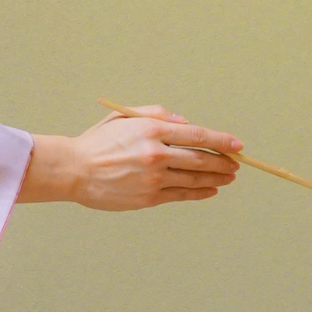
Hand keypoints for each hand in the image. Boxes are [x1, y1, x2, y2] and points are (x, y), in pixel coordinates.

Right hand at [19, 105, 242, 209]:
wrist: (74, 170)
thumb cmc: (98, 141)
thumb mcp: (124, 117)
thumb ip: (158, 115)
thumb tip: (186, 123)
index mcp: (151, 130)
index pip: (197, 135)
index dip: (221, 141)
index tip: (237, 145)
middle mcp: (155, 154)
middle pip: (200, 159)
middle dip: (223, 161)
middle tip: (236, 164)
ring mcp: (153, 178)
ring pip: (194, 178)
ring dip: (216, 178)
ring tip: (229, 177)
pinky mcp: (148, 197)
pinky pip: (181, 195)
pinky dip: (199, 193)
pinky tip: (211, 190)